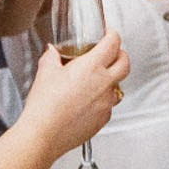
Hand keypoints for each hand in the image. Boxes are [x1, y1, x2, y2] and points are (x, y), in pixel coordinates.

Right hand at [17, 30, 127, 154]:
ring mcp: (106, 103)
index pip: (113, 43)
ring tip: (98, 80)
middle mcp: (104, 84)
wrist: (44, 134)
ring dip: (113, 80)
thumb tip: (52, 52)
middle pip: (125, 63)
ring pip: (119, 87)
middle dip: (121, 55)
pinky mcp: (103, 119)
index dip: (112, 35)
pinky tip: (89, 101)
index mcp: (92, 67)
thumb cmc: (45, 106)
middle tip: (112, 53)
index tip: (108, 35)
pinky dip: (103, 101)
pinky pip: (109, 106)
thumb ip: (52, 56)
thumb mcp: (45, 72)